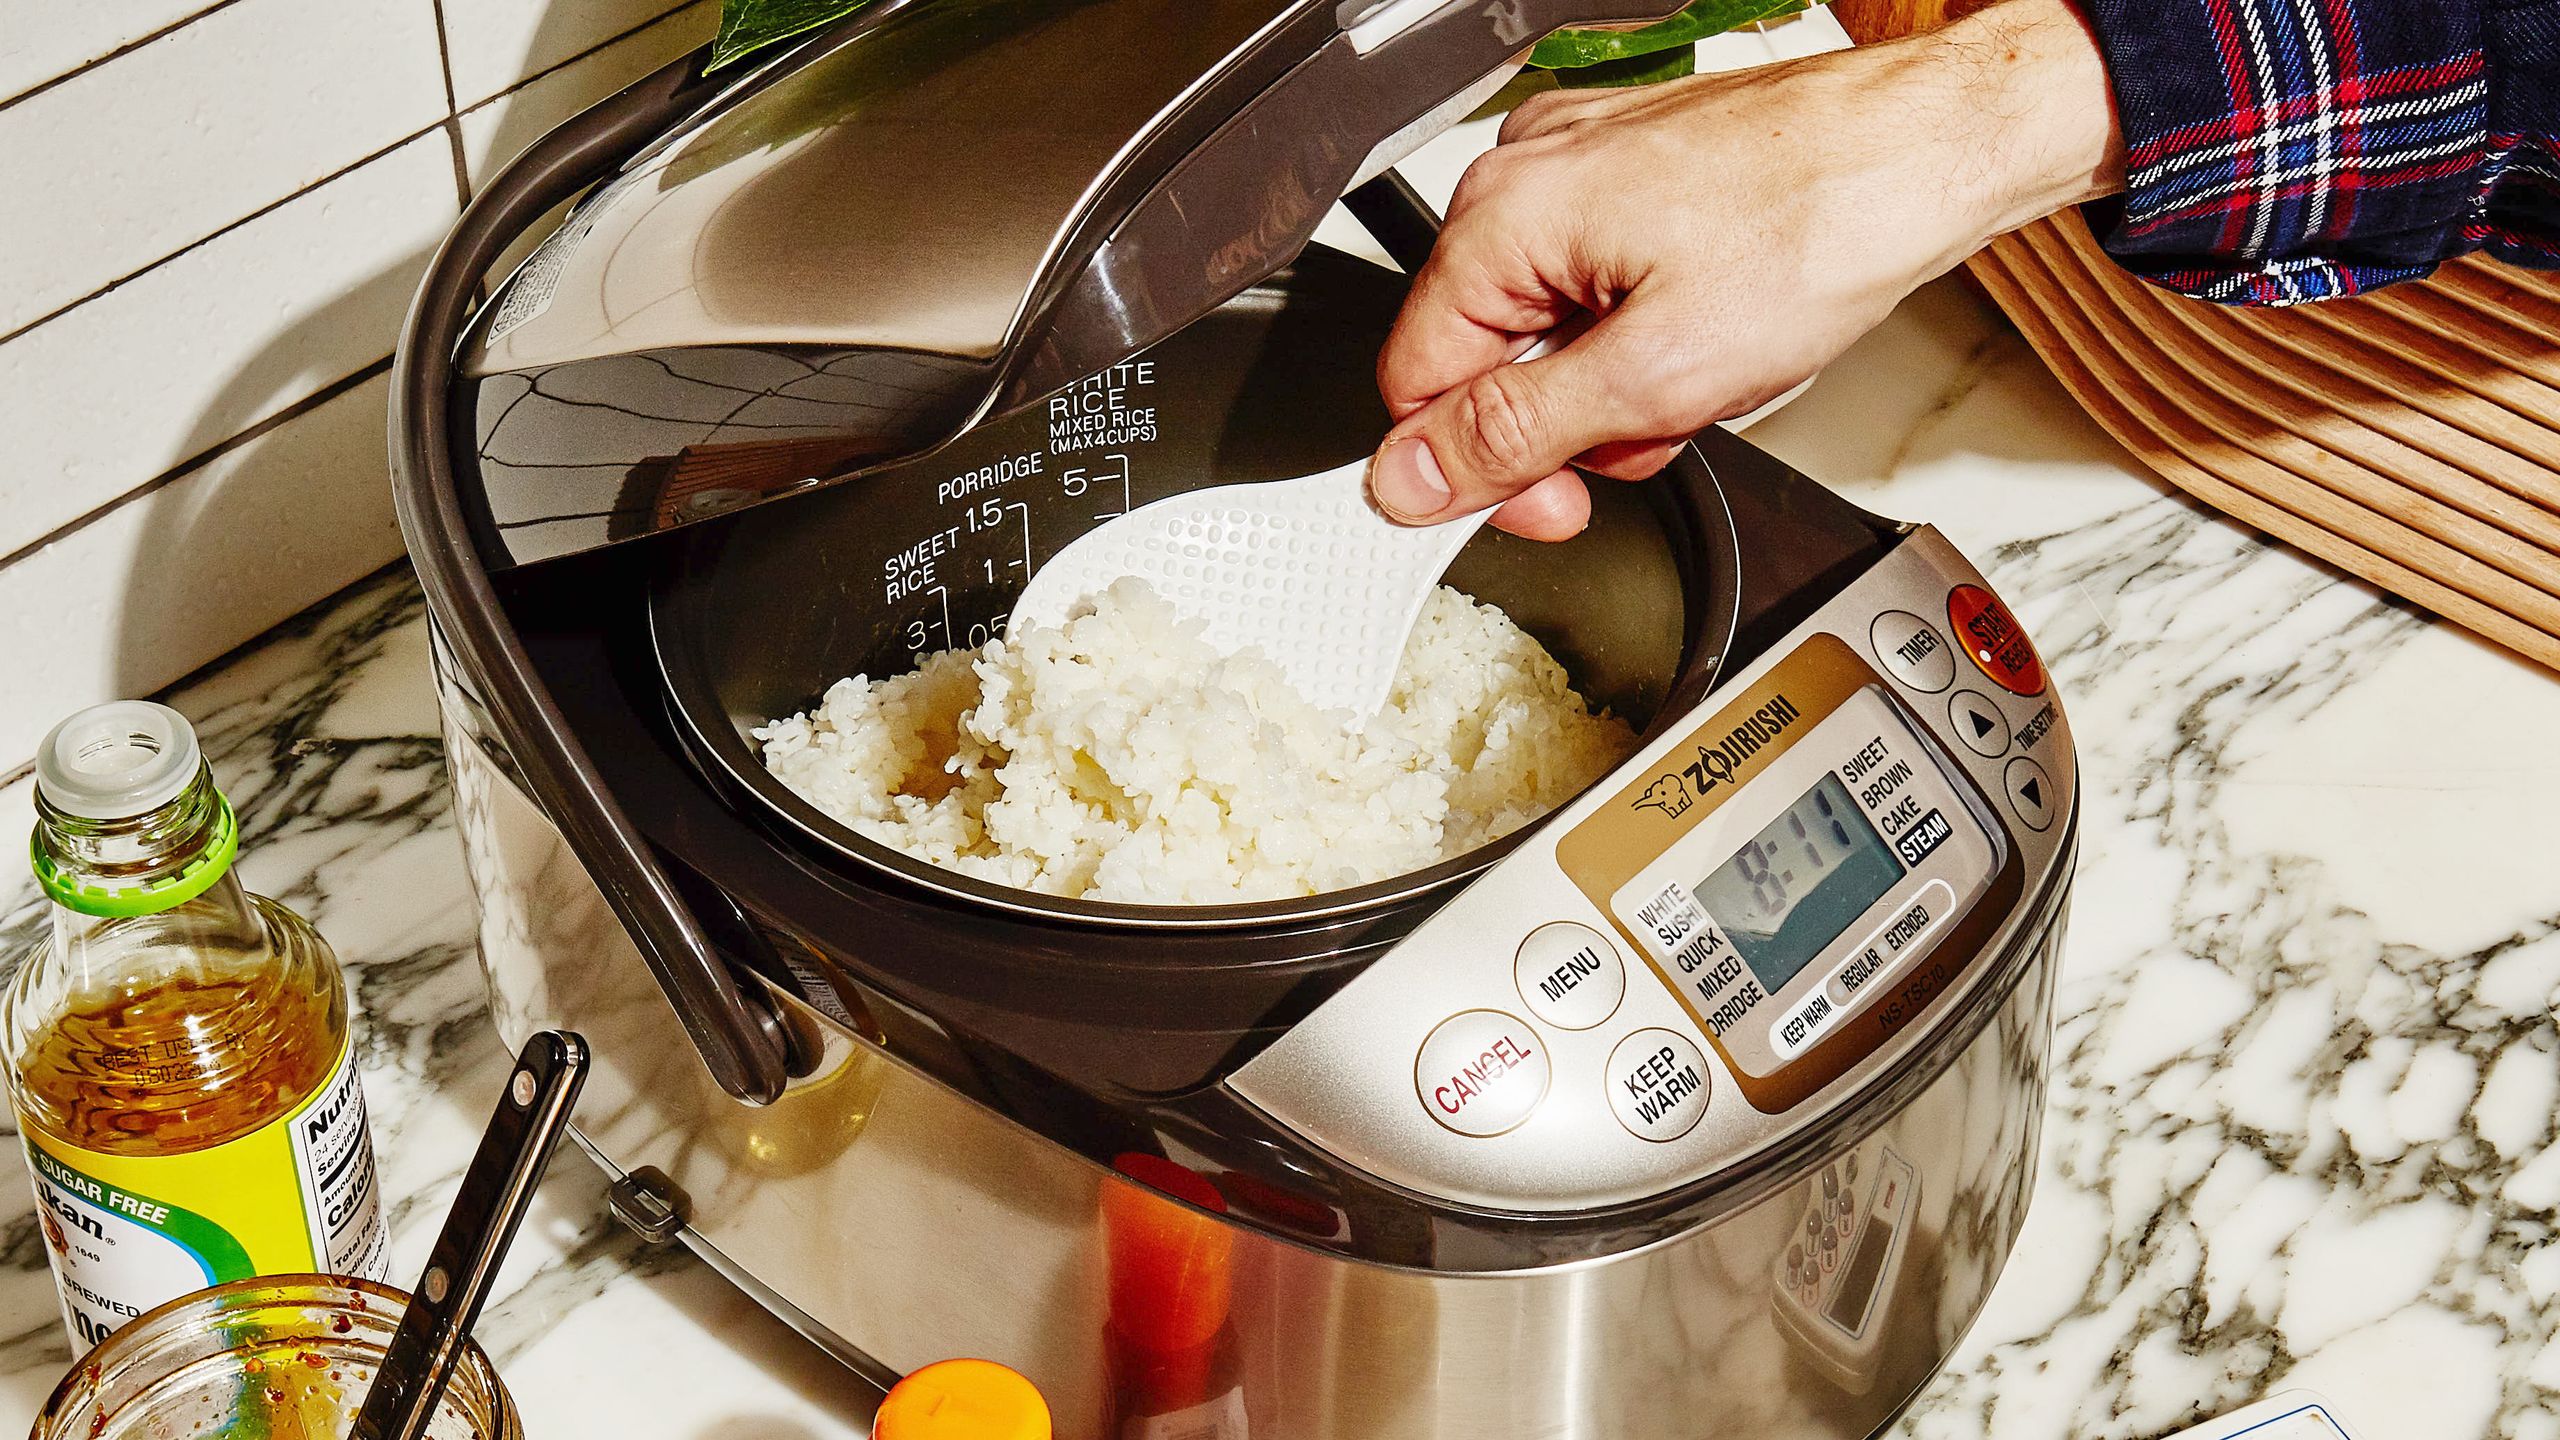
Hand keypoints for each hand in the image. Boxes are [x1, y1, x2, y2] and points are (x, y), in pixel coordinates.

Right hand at [1367, 0, 2124, 538]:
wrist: (1929, 150)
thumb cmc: (1820, 226)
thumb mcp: (1653, 376)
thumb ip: (1512, 437)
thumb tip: (1406, 480)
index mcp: (1501, 218)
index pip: (1417, 386)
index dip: (1483, 470)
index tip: (1558, 503)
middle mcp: (1526, 177)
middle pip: (1488, 361)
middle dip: (1576, 421)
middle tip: (1663, 423)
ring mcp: (1582, 168)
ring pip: (1553, 333)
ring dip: (1627, 382)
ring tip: (1713, 361)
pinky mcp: (1636, 175)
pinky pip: (1603, 287)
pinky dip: (1655, 331)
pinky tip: (1718, 324)